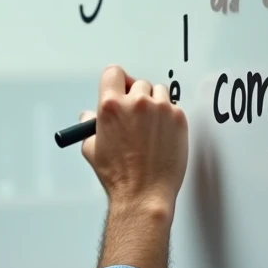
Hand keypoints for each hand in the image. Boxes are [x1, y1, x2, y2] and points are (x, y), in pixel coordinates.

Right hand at [79, 65, 188, 217]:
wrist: (144, 193)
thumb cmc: (120, 176)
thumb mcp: (92, 149)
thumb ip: (90, 127)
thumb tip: (89, 117)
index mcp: (111, 106)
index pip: (113, 73)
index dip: (116, 81)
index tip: (120, 87)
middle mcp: (136, 103)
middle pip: (138, 82)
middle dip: (136, 96)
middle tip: (135, 115)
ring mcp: (160, 109)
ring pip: (158, 92)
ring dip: (154, 104)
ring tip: (149, 127)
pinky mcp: (178, 118)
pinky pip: (173, 107)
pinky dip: (168, 117)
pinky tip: (161, 135)